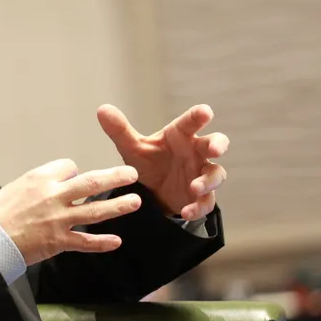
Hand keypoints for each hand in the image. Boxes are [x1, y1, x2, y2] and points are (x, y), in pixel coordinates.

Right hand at [0, 159, 141, 264]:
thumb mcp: (14, 188)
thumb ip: (37, 186)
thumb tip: (55, 186)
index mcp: (40, 178)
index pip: (68, 167)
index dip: (74, 172)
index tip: (76, 178)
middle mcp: (53, 195)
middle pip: (91, 183)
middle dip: (115, 177)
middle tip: (131, 173)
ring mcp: (58, 219)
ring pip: (95, 210)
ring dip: (118, 206)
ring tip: (135, 202)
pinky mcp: (58, 241)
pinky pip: (86, 242)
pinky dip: (102, 242)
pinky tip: (116, 242)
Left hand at [97, 104, 228, 220]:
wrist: (150, 192)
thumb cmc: (148, 161)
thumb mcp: (132, 148)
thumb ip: (119, 130)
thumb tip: (102, 108)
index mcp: (180, 135)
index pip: (190, 122)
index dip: (199, 115)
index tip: (205, 111)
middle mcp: (195, 151)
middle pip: (215, 143)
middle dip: (218, 144)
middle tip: (215, 149)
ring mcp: (201, 173)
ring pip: (215, 174)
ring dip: (208, 181)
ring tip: (194, 187)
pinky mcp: (201, 196)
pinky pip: (206, 201)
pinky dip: (198, 207)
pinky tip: (186, 212)